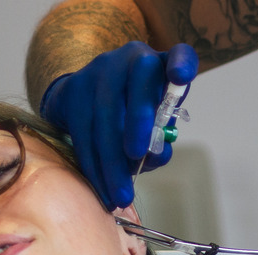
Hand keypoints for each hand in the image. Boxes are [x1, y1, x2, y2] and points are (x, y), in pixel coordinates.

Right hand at [40, 41, 197, 209]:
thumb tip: (157, 155)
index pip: (180, 55)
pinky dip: (92, 164)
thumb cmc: (132, 114)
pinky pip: (82, 130)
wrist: (84, 98)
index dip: (182, 63)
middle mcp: (133, 58)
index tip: (181, 77)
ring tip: (120, 195)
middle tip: (137, 156)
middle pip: (138, 84)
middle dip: (137, 122)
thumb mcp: (155, 122)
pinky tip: (100, 187)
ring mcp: (101, 69)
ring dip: (112, 159)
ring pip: (105, 114)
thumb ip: (161, 137)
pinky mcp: (74, 88)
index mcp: (162, 65)